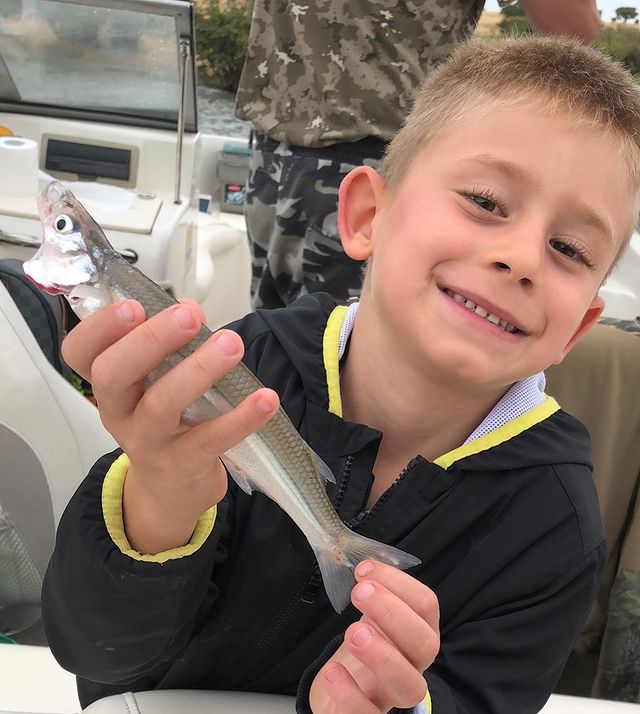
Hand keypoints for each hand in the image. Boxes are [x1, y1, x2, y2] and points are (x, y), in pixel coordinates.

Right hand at [62, 299, 278, 551]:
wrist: (170, 490)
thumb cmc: (165, 421)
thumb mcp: (152, 385)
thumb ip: (166, 347)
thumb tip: (190, 310)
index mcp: (108, 384)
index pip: (80, 353)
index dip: (100, 327)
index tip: (134, 305)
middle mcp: (118, 412)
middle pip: (113, 374)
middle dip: (151, 339)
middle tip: (189, 315)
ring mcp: (147, 442)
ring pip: (161, 405)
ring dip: (199, 370)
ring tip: (231, 344)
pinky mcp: (182, 465)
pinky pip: (210, 440)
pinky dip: (240, 418)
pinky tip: (265, 398)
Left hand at [309, 561, 438, 712]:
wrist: (342, 693)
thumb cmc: (362, 648)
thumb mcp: (369, 617)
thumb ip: (371, 591)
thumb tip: (361, 559)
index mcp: (416, 632)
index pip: (426, 605)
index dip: (399, 583)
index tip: (364, 569)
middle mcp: (413, 664)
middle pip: (425, 643)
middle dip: (393, 613)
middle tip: (361, 592)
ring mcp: (393, 694)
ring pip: (408, 685)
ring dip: (382, 655)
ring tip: (352, 632)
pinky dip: (350, 694)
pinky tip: (333, 672)